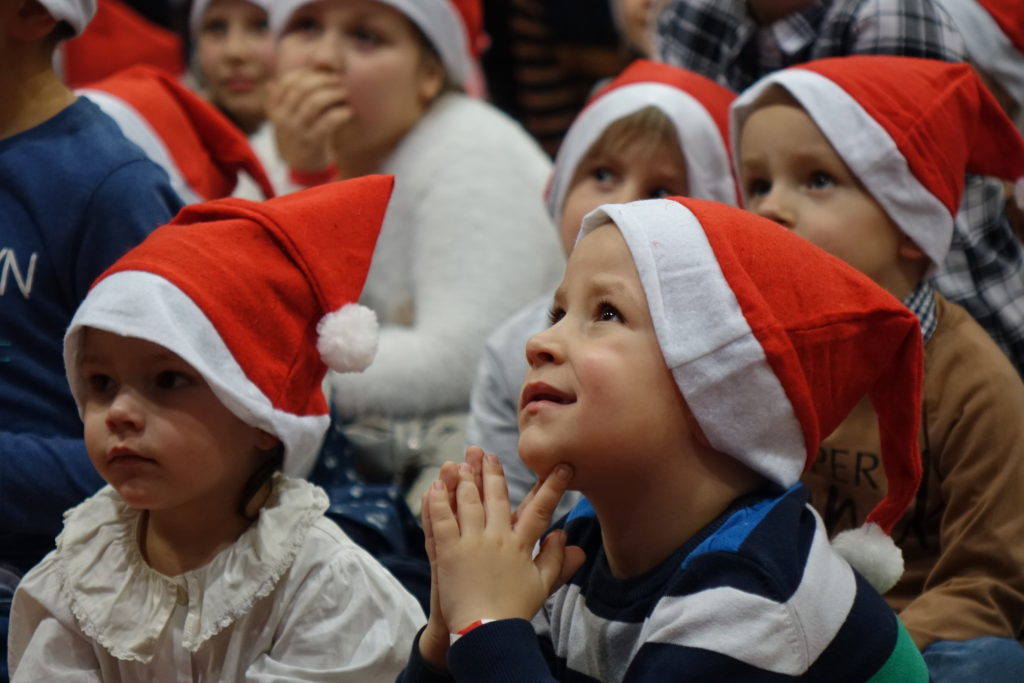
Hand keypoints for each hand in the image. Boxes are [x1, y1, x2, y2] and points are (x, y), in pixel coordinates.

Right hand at [265, 69, 351, 172]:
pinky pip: (328, 123)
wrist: (302, 167)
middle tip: (337, 81)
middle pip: (301, 89)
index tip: (321, 72)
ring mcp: (297, 132)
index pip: (288, 82)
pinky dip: (340, 114)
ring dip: (332, 94)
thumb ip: (286, 99)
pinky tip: (349, 112)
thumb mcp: (286, 118)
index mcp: (276, 109)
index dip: (306, 73)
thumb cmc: (298, 136)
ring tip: (344, 94)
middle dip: (322, 80)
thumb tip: (277, 81)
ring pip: (314, 104)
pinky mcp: (313, 143)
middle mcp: (284, 119)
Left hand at [427, 450, 580, 632]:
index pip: (539, 509)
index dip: (551, 487)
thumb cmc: (514, 611)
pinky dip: (437, 502)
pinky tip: (434, 486)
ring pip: (468, 503)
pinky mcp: (449, 552)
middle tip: (488, 454)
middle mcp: (497, 538)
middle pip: (496, 497)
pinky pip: (441, 520)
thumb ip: (556, 559)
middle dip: (492, 473)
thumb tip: (566, 536)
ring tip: (461, 463)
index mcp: (521, 545)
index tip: (560, 467)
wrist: (487, 632)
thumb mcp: (542, 586)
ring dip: (464, 480)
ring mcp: (472, 542)